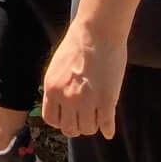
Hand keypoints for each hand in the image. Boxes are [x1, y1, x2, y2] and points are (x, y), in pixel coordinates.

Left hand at [41, 21, 125, 138]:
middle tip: (85, 119)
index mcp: (52, 88)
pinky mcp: (106, 101)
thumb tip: (62, 103)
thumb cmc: (78, 44)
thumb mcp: (58, 67)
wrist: (97, 32)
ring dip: (92, 126)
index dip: (61, 121)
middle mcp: (66, 98)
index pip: (51, 119)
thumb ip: (59, 87)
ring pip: (87, 129)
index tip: (69, 117)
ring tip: (97, 117)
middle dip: (77, 126)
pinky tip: (109, 129)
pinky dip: (108, 129)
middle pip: (70, 128)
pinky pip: (106, 125)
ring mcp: (86, 101)